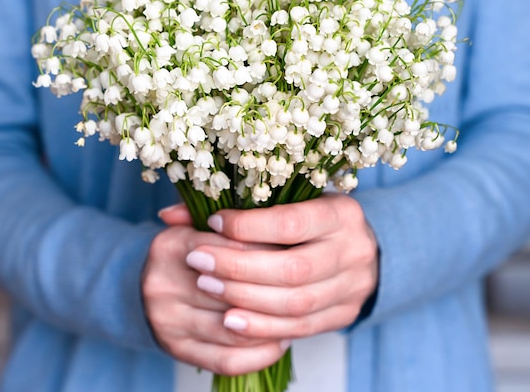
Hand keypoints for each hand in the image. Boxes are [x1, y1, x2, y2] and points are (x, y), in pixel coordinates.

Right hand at [141, 210, 289, 375]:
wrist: (151, 282)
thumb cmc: (189, 247)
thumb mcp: (202, 220)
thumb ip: (229, 208)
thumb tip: (254, 195)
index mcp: (170, 243)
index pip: (231, 247)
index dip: (268, 249)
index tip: (298, 247)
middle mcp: (161, 283)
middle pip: (232, 288)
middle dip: (275, 287)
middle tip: (311, 282)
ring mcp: (166, 320)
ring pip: (233, 327)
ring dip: (273, 323)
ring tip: (303, 313)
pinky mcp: (176, 349)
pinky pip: (227, 359)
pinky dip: (260, 353)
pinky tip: (281, 340)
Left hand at [183, 194, 378, 340]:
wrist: (361, 249)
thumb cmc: (312, 218)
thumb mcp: (285, 200)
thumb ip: (233, 205)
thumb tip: (169, 214)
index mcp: (342, 212)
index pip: (292, 222)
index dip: (248, 226)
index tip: (212, 222)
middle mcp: (355, 249)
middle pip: (293, 268)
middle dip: (239, 267)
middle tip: (198, 261)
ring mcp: (354, 287)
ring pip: (296, 303)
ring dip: (246, 299)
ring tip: (208, 288)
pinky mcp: (346, 314)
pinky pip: (301, 328)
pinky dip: (263, 326)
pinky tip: (231, 320)